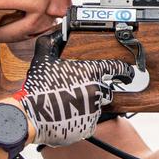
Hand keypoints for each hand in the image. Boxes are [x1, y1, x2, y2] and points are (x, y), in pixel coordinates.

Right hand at [17, 32, 132, 146]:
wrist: (30, 117)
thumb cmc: (37, 88)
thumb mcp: (43, 59)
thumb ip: (51, 42)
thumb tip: (57, 32)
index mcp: (90, 72)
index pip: (117, 68)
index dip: (125, 70)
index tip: (128, 73)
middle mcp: (96, 90)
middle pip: (106, 89)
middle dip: (97, 89)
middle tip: (79, 90)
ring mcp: (94, 109)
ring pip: (98, 106)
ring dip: (88, 104)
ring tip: (68, 104)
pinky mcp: (89, 126)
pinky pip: (90, 121)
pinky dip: (82, 118)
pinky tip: (68, 115)